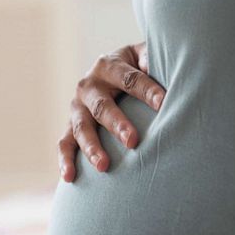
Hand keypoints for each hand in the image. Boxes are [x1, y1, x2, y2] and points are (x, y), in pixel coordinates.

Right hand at [58, 41, 165, 181]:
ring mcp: (77, 106)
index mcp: (109, 65)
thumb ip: (154, 61)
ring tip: (104, 166)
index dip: (147, 91)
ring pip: (81, 127)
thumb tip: (169, 73)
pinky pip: (64, 143)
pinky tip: (69, 177)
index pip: (130, 79)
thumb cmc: (138, 67)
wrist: (111, 70)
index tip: (163, 104)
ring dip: (91, 147)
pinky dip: (65, 160)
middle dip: (117, 124)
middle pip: (102, 106)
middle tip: (133, 141)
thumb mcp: (144, 57)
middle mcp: (89, 85)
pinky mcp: (70, 125)